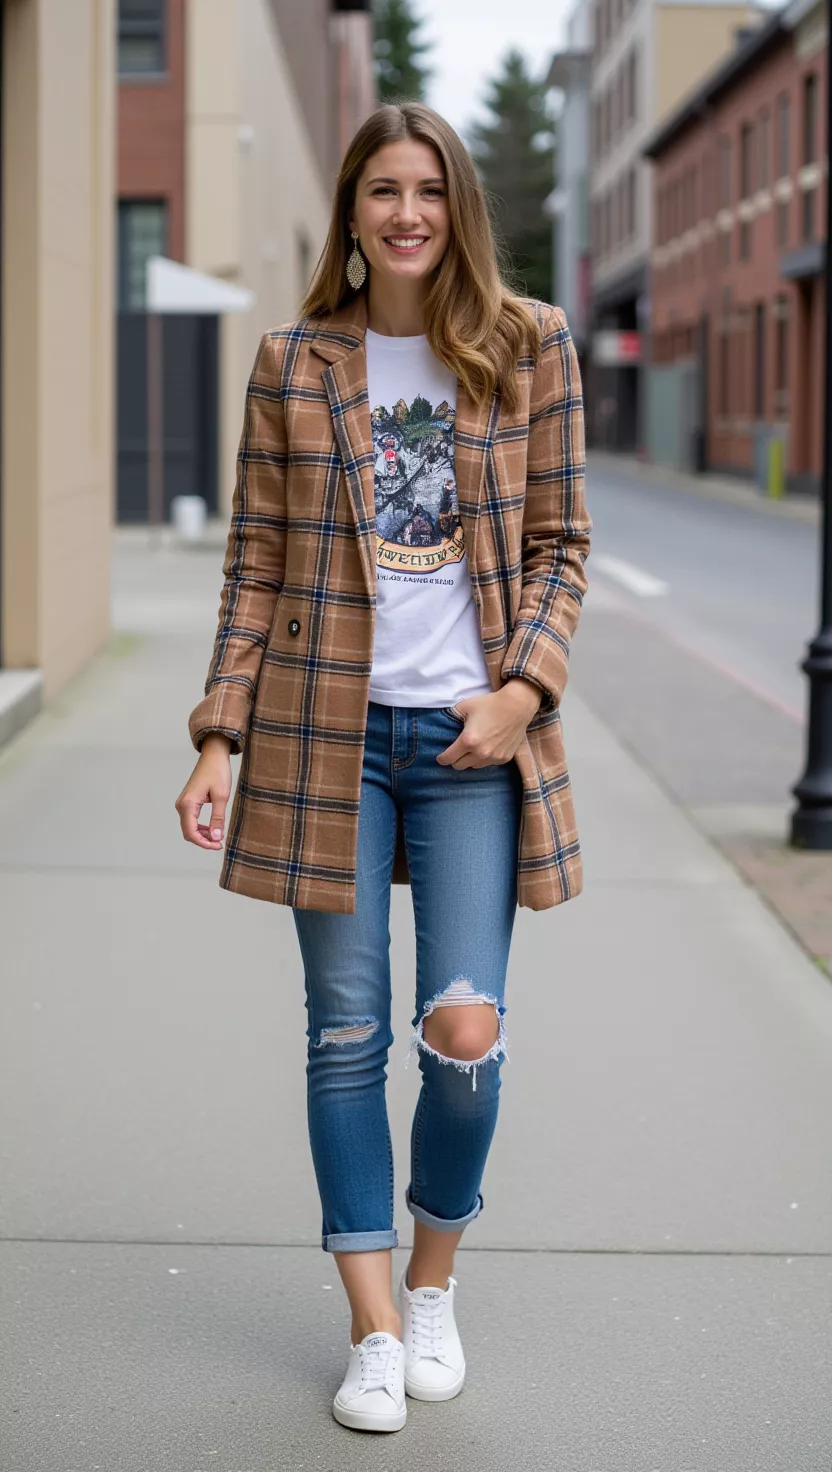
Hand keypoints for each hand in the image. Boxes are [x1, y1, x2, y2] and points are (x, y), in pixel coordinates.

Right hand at [175, 734, 231, 849]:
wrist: (213, 755)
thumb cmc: (218, 772)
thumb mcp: (222, 796)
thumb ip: (218, 818)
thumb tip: (216, 837)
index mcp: (187, 804)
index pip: (191, 832)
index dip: (204, 843)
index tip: (218, 845)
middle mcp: (181, 805)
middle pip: (188, 832)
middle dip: (203, 841)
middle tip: (220, 844)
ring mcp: (183, 803)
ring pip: (189, 828)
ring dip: (202, 835)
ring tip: (218, 837)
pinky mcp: (188, 802)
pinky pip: (191, 820)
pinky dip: (201, 828)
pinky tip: (213, 829)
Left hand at [436, 678, 542, 770]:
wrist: (517, 706)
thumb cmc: (490, 704)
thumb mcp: (465, 706)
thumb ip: (452, 717)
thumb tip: (445, 724)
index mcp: (468, 741)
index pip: (448, 759)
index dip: (442, 758)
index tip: (441, 757)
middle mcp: (480, 753)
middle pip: (459, 766)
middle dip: (455, 760)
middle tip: (457, 751)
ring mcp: (493, 757)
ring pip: (474, 766)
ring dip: (470, 759)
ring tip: (473, 748)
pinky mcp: (504, 759)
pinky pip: (488, 763)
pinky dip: (484, 758)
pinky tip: (487, 747)